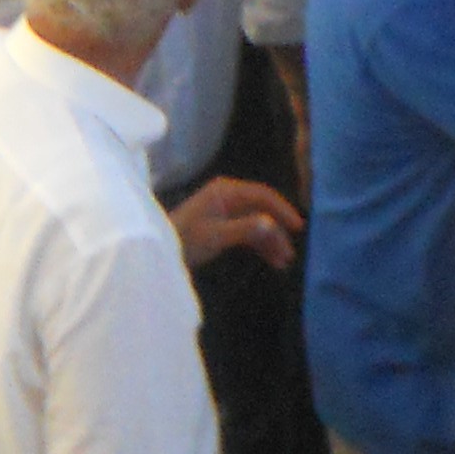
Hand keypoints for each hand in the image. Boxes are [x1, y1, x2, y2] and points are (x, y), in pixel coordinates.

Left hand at [170, 175, 301, 271]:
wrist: (157, 252)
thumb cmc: (184, 240)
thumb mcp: (216, 235)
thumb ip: (245, 229)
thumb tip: (272, 224)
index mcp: (226, 191)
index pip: (262, 195)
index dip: (282, 210)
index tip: (297, 227)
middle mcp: (228, 196)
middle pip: (262, 210)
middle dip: (277, 232)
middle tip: (290, 253)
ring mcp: (225, 211)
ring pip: (256, 223)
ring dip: (270, 241)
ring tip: (283, 262)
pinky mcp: (222, 225)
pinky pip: (248, 232)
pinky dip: (259, 245)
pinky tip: (271, 260)